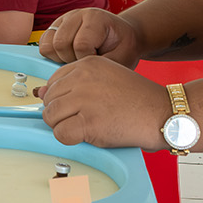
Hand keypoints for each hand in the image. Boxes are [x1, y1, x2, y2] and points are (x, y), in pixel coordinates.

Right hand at [36, 8, 143, 65]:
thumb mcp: (121, 58)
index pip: (81, 45)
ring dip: (60, 58)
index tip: (97, 63)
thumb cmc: (122, 47)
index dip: (87, 60)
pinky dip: (52, 55)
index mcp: (95, 18)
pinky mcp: (55, 27)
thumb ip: (102, 67)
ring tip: (76, 59)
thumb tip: (80, 77)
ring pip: (48, 45)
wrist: (123, 36)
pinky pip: (43, 44)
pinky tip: (68, 56)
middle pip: (60, 44)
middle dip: (72, 60)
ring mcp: (64, 20)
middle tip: (86, 62)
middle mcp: (76, 14)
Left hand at [39, 56, 167, 150]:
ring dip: (64, 126)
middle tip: (83, 119)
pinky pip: (60, 134)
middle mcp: (82, 77)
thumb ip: (75, 82)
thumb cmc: (138, 99)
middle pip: (49, 99)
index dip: (61, 99)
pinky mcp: (88, 121)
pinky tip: (87, 135)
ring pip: (50, 116)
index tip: (76, 107)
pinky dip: (70, 139)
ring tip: (86, 127)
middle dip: (61, 113)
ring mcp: (84, 99)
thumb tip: (40, 92)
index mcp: (87, 63)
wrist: (163, 113)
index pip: (53, 81)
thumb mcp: (107, 77)